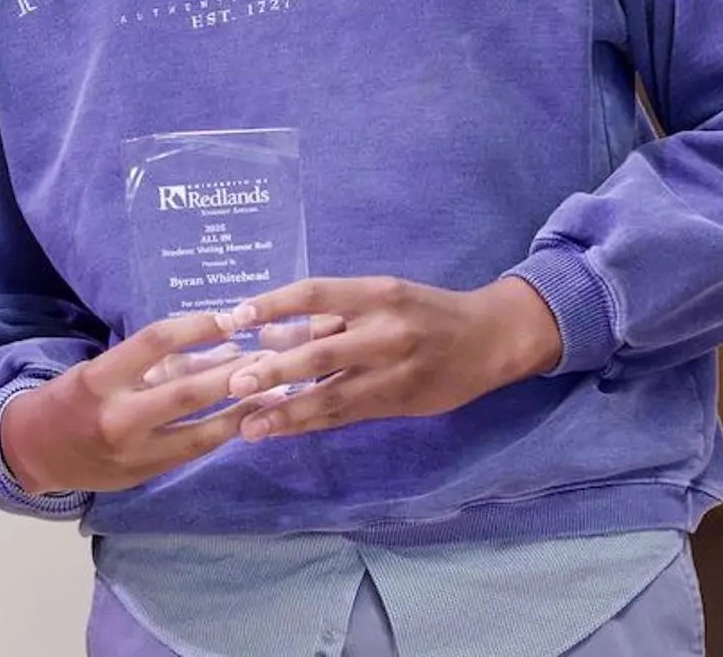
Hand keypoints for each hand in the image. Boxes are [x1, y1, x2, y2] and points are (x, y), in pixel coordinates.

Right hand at [0, 311, 264, 495]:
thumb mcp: (98, 371)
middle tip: (269, 356)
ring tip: (276, 391)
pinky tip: (249, 419)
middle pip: (188, 391)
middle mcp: (118, 416)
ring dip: (242, 410)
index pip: (156, 341)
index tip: (231, 319)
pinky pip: (194, 452)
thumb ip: (150, 365)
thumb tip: (213, 349)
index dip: (198, 327)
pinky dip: (224, 433)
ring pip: (201, 431)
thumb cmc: (68, 400)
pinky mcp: (146, 474)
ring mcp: (134, 451)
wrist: (32, 454)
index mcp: (100, 378)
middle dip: (234, 373)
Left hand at [221, 276, 562, 438]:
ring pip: (331, 394)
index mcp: (376, 293)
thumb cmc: (425, 312)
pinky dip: (310, 423)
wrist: (489, 339)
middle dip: (274, 369)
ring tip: (247, 426)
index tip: (234, 318)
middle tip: (233, 383)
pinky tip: (279, 430)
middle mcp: (384, 330)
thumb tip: (268, 334)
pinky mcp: (398, 401)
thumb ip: (332, 315)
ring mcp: (393, 371)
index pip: (315, 294)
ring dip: (286, 411)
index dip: (273, 305)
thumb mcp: (382, 296)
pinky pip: (346, 414)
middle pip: (320, 350)